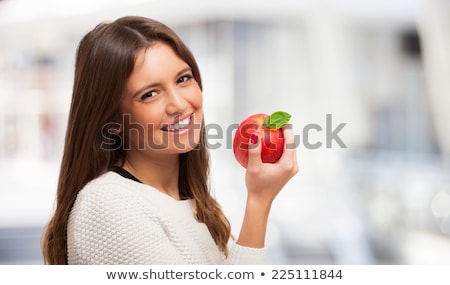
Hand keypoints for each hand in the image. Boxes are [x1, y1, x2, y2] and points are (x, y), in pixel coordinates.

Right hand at [236, 126, 297, 248]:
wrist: (260, 201)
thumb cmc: (257, 186)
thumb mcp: (253, 168)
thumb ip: (254, 151)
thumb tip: (255, 135)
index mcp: (288, 164)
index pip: (290, 141)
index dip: (285, 128)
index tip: (278, 119)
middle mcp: (293, 165)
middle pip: (292, 143)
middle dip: (284, 131)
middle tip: (273, 122)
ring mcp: (291, 168)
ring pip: (289, 148)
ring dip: (282, 138)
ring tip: (272, 129)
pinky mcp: (287, 170)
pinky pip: (285, 154)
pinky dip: (279, 146)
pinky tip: (269, 142)